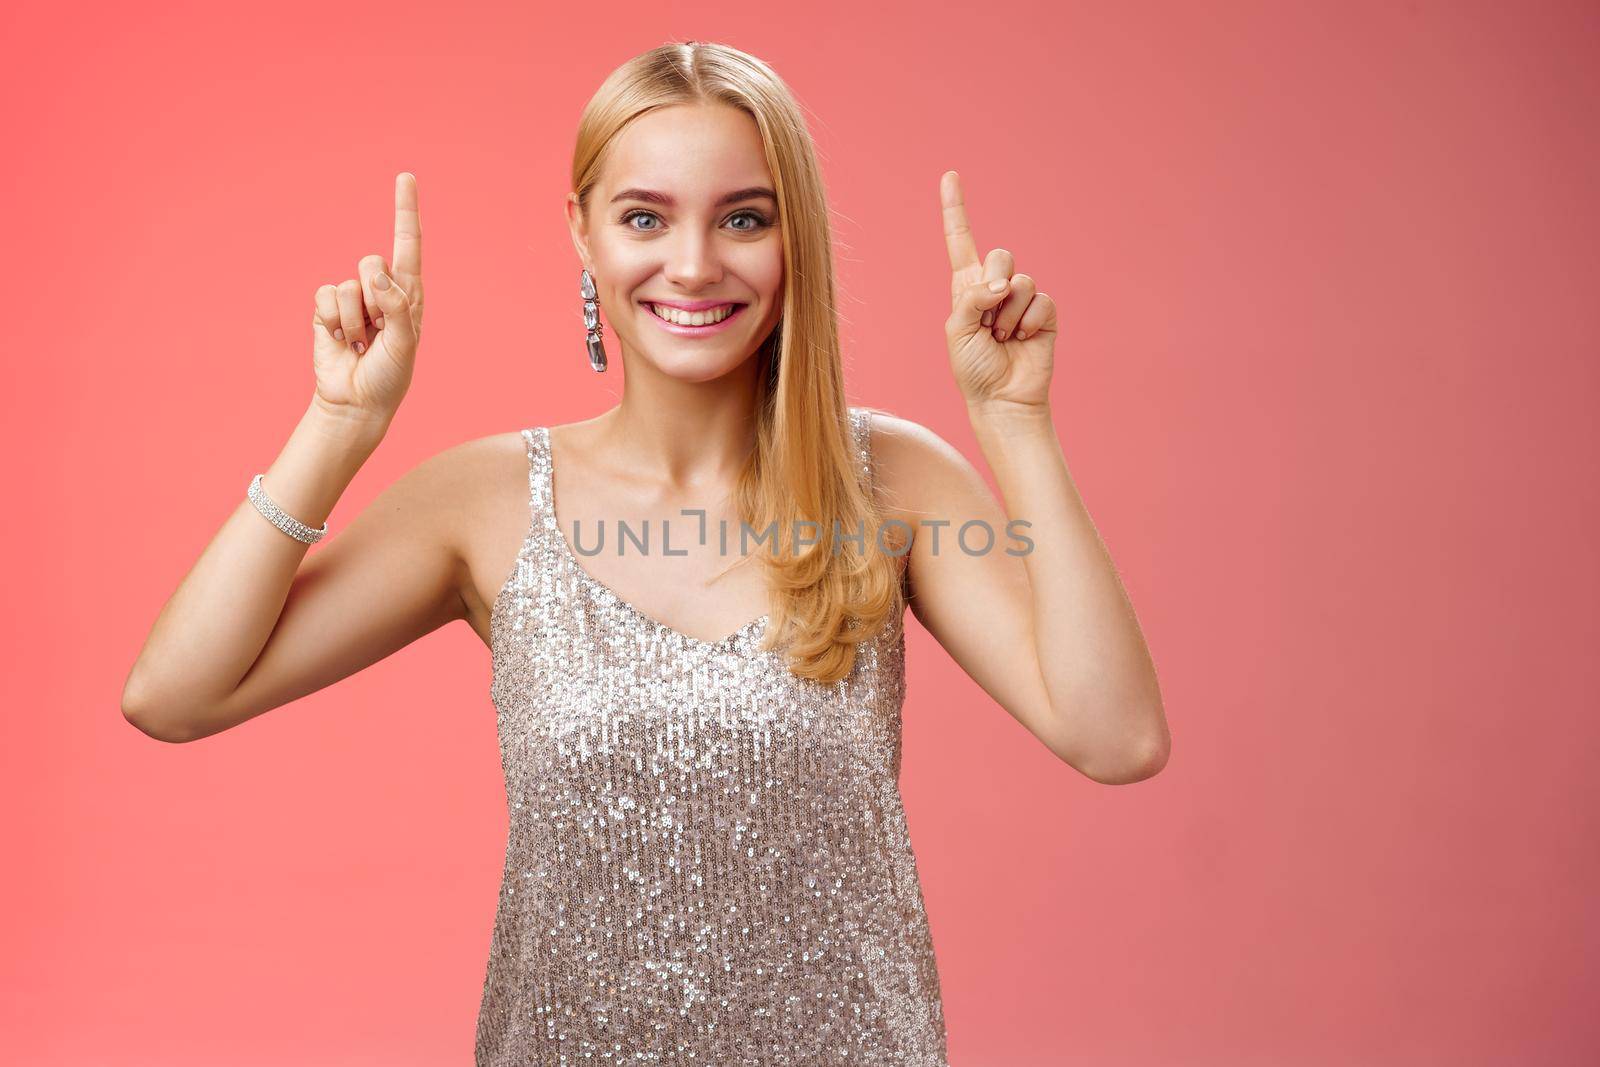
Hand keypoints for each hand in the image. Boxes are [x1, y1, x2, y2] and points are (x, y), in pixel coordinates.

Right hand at [310, 173, 424, 427]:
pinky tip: (342, 341)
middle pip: (372, 263)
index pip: (408, 245)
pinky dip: (333, 321)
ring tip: (361, 342)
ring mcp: (353, 300)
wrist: (356, 402)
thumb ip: (396, 306)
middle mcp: (382, 291)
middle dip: (374, 298)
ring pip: (348, 285)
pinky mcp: (327, 310)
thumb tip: (376, 272)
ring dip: (354, 320)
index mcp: (409, 295)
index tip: (405, 177)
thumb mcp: (404, 344)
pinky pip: (325, 296)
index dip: (405, 210)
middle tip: (377, 332)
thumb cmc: (389, 376)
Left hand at [940, 170, 1057, 414]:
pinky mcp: (1044, 314)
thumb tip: (1003, 284)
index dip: (955, 209)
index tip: (950, 175)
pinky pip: (1041, 299)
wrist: (1001, 399)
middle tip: (988, 319)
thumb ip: (972, 298)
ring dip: (1009, 313)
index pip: (960, 241)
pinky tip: (1024, 340)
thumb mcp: (957, 330)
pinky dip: (1030, 322)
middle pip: (1000, 255)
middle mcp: (994, 288)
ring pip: (1021, 279)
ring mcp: (1021, 300)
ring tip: (1003, 338)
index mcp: (966, 288)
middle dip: (994, 282)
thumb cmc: (973, 369)